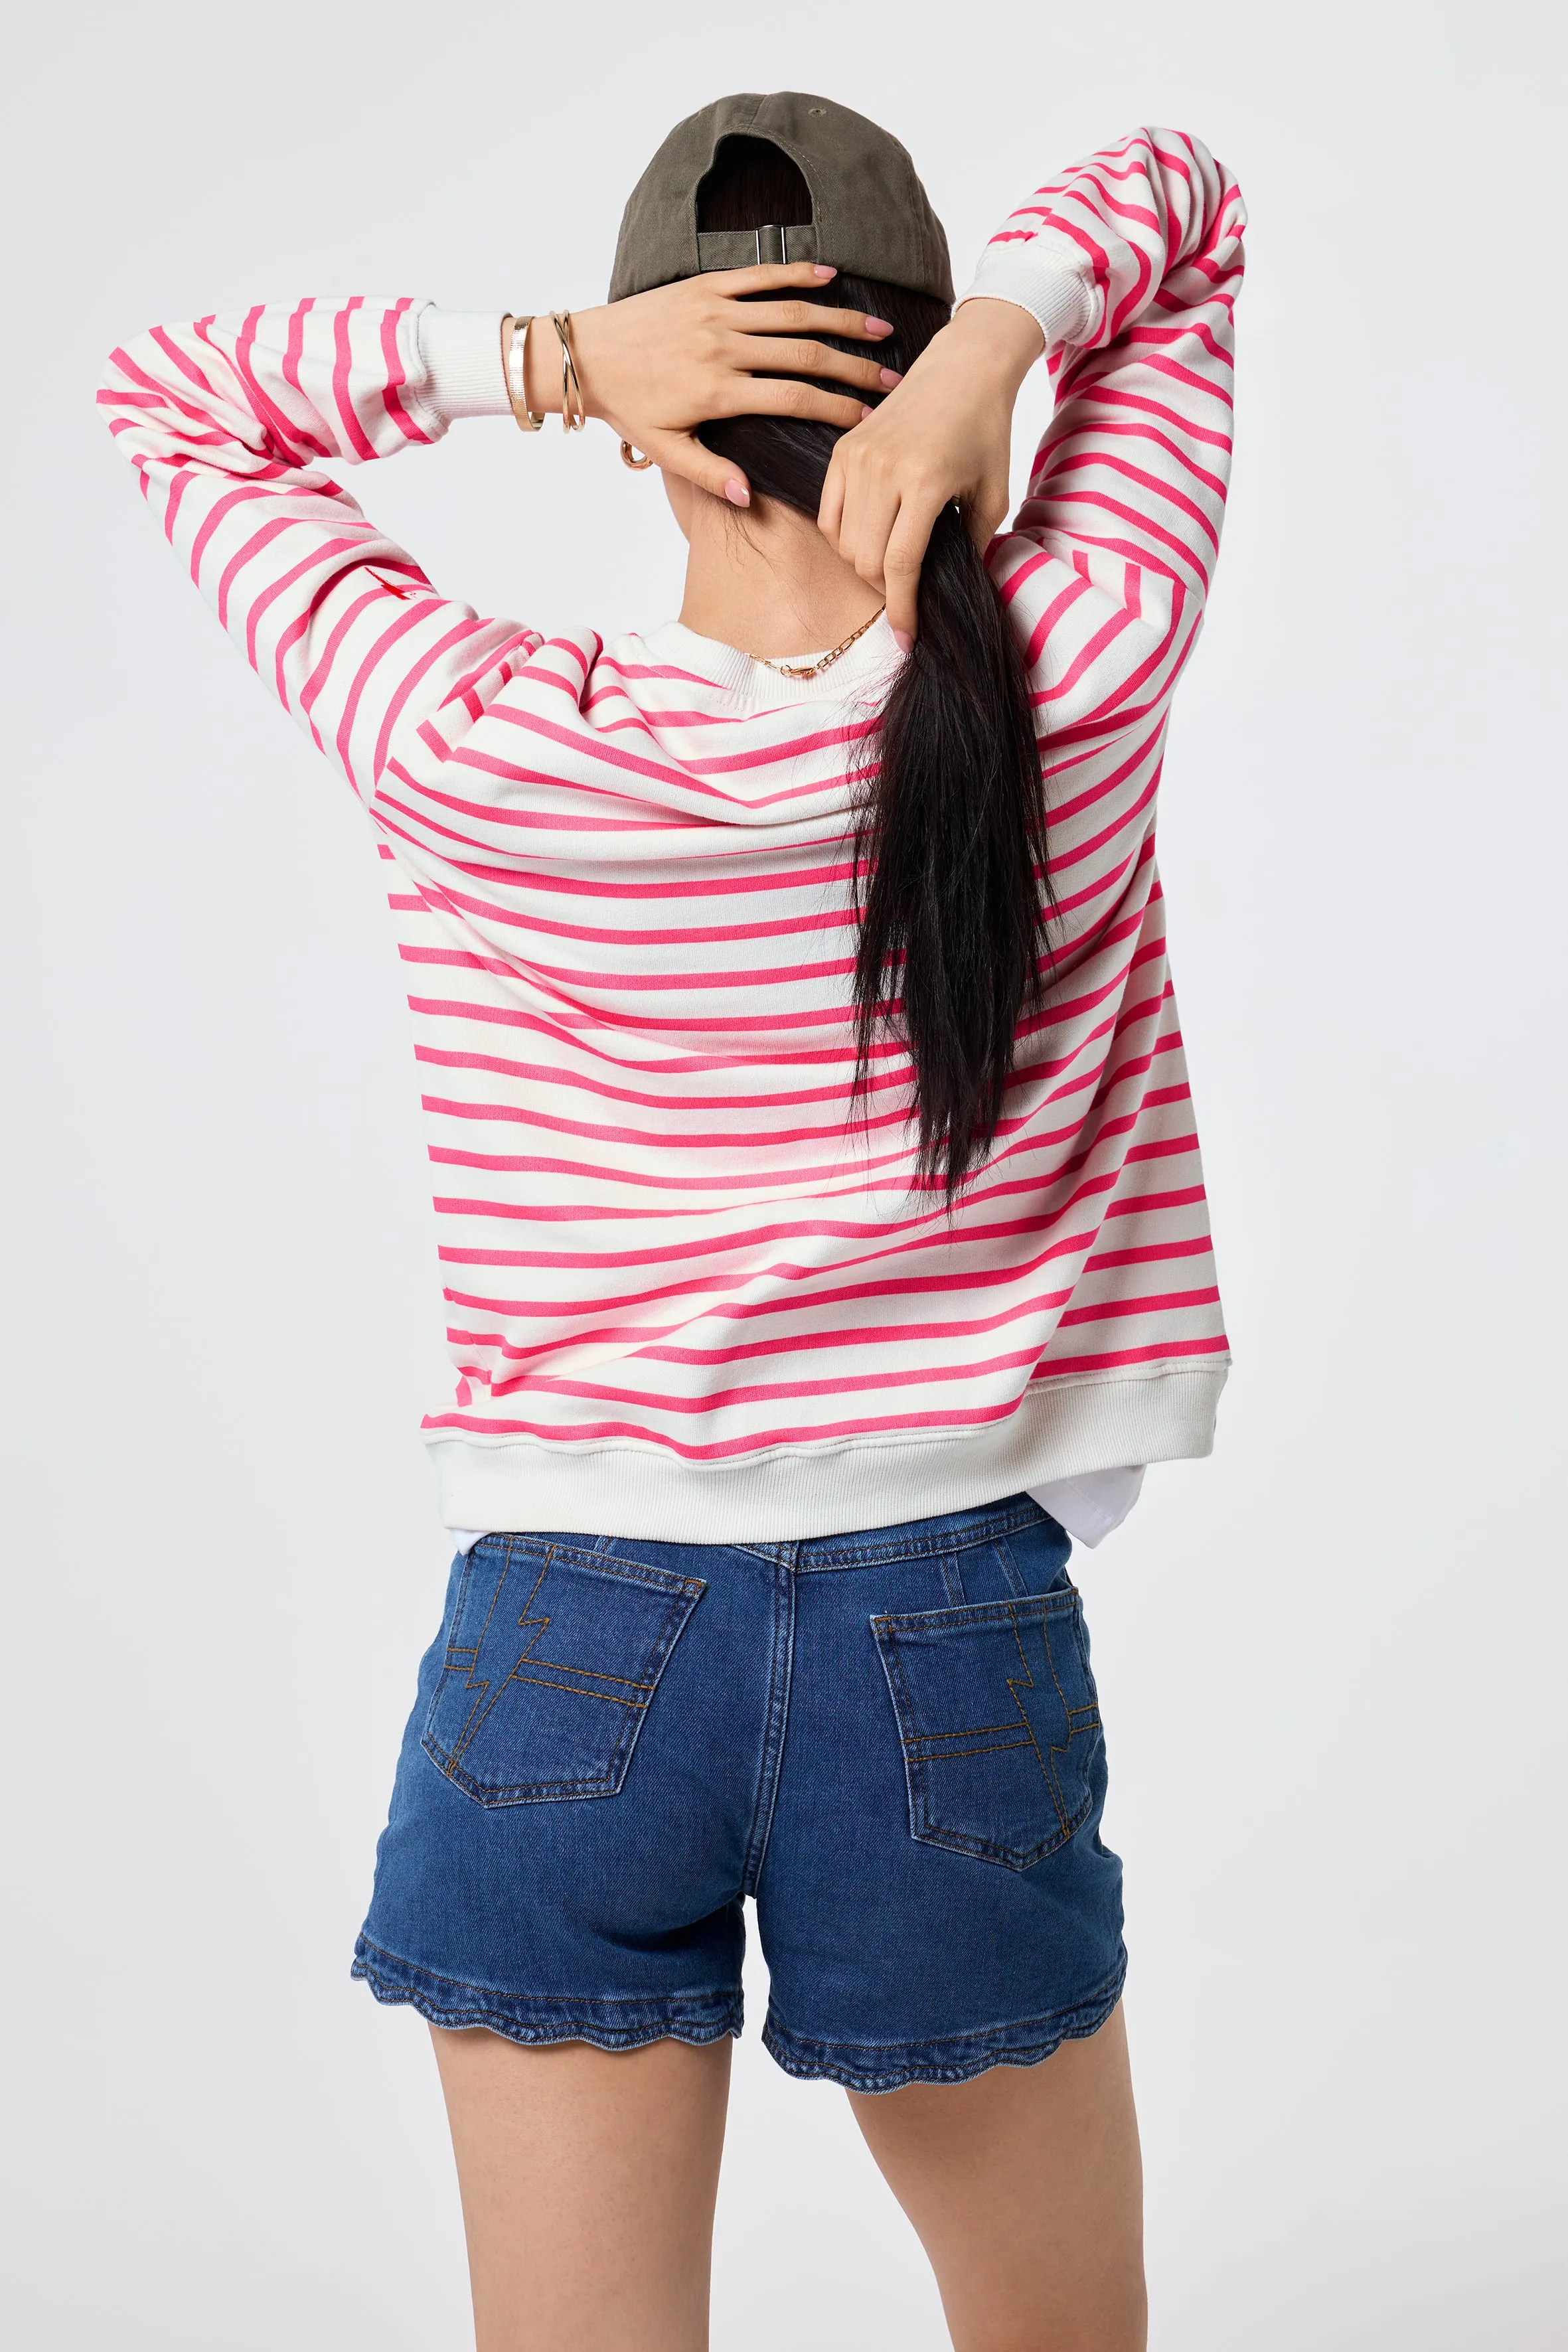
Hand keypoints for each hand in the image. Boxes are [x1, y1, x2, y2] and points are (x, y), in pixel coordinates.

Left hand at [556, 264, 898, 503]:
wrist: (586, 356)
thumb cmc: (627, 408)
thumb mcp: (665, 451)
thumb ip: (709, 474)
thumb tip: (750, 496)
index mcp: (719, 392)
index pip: (794, 400)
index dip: (837, 409)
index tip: (869, 420)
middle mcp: (724, 347)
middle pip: (806, 355)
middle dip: (854, 369)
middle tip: (892, 381)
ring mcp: (717, 311)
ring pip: (792, 313)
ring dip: (841, 319)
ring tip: (879, 330)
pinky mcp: (705, 286)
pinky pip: (759, 276)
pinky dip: (797, 273)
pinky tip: (831, 276)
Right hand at [816, 297, 1045, 643]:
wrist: (964, 367)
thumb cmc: (985, 429)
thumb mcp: (994, 493)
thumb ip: (974, 546)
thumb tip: (951, 591)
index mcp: (925, 481)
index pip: (900, 565)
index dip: (901, 611)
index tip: (906, 639)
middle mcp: (883, 470)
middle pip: (866, 561)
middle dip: (885, 592)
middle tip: (906, 595)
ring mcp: (857, 458)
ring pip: (844, 544)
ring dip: (864, 568)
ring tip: (891, 566)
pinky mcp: (843, 451)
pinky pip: (828, 517)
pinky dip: (844, 541)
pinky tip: (869, 542)